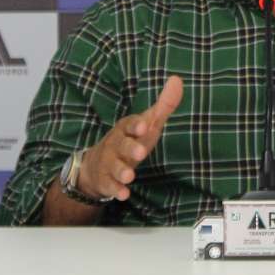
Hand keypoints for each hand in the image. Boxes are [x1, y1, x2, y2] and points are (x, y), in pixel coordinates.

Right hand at [78, 75, 182, 201]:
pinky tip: (124, 194)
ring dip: (122, 171)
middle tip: (140, 152)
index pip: (130, 124)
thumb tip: (178, 80)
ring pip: (114, 166)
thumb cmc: (130, 140)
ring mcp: (109, 163)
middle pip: (122, 145)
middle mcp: (116, 144)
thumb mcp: (147, 123)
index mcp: (126, 128)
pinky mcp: (106, 181)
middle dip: (130, 148)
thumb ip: (164, 105)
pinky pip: (110, 186)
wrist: (96, 165)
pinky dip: (116, 190)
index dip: (136, 125)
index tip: (145, 126)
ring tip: (130, 176)